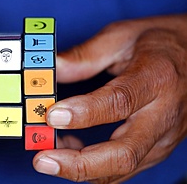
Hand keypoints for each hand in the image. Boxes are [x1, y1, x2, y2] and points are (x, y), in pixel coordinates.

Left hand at [33, 14, 186, 182]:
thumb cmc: (159, 43)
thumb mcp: (122, 36)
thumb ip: (85, 56)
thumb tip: (51, 68)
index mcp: (156, 77)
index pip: (119, 102)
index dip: (83, 113)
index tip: (51, 116)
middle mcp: (164, 113)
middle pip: (124, 153)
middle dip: (79, 164)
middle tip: (42, 159)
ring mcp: (163, 136)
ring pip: (123, 168)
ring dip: (81, 169)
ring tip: (47, 156)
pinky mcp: (158, 147)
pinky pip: (124, 167)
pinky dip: (93, 167)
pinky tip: (70, 149)